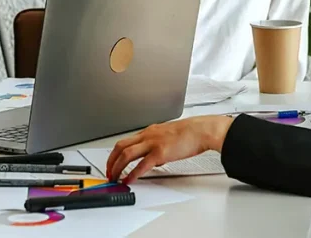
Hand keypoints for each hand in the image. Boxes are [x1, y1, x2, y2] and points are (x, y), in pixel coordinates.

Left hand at [106, 115, 233, 183]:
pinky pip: (141, 165)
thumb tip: (151, 160)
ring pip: (126, 154)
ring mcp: (153, 143)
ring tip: (114, 177)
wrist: (201, 130)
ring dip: (117, 167)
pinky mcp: (160, 152)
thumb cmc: (190, 133)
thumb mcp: (168, 136)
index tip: (112, 162)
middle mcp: (148, 135)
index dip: (115, 154)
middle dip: (111, 161)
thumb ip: (157, 146)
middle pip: (120, 147)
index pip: (125, 141)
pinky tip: (129, 180)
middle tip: (108, 172)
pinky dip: (132, 173)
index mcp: (149, 131)